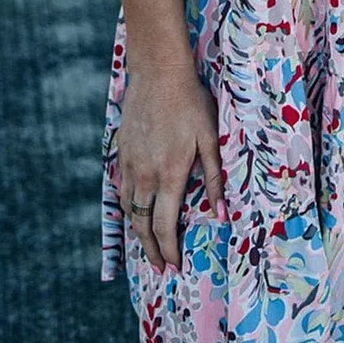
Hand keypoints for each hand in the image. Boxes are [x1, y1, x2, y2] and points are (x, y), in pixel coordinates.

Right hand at [117, 55, 226, 272]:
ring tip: (148, 246)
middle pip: (142, 224)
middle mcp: (145, 174)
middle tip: (160, 268)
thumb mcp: (210, 138)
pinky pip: (122, 188)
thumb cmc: (191, 103)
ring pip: (129, 208)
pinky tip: (136, 210)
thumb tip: (221, 216)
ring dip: (138, 231)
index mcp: (169, 174)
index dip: (169, 251)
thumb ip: (215, 178)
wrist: (158, 74)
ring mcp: (130, 163)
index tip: (174, 268)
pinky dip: (129, 207)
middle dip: (151, 250)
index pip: (165, 226)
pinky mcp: (122, 151)